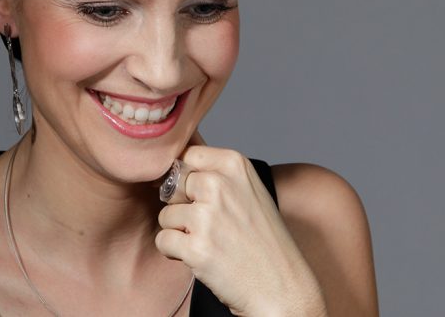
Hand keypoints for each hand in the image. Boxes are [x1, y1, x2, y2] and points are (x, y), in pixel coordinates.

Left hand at [155, 130, 326, 315]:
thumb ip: (214, 173)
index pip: (187, 156)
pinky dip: (175, 252)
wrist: (282, 287)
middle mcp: (219, 184)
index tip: (201, 197)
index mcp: (234, 164)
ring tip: (210, 242)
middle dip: (182, 207)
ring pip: (165, 215)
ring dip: (179, 232)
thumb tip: (171, 163)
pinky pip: (163, 240)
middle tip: (211, 226)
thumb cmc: (263, 240)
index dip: (187, 180)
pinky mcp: (196, 247)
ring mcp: (207, 216)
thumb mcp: (248, 190)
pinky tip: (201, 257)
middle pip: (172, 186)